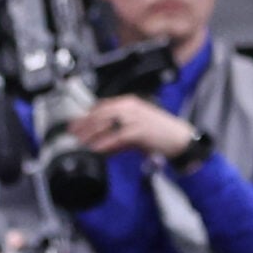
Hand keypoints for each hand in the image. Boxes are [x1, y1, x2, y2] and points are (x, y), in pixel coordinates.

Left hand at [70, 95, 195, 160]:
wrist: (180, 139)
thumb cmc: (159, 133)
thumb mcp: (136, 128)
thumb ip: (118, 132)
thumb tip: (101, 142)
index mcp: (129, 103)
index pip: (102, 106)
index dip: (86, 115)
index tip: (74, 125)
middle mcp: (131, 107)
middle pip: (101, 114)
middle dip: (84, 125)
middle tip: (72, 135)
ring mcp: (135, 118)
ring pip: (107, 124)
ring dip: (91, 134)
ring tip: (80, 143)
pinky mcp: (139, 130)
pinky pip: (117, 137)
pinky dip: (105, 144)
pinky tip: (97, 150)